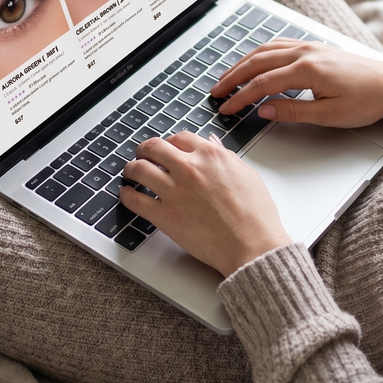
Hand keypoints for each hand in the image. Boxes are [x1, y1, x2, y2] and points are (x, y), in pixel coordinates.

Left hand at [119, 131, 290, 276]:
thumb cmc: (255, 215)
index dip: (170, 142)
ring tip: (130, 172)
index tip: (167, 148)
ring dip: (132, 168)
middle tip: (143, 155)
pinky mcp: (165, 215)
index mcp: (211, 156)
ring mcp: (174, 191)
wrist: (252, 245)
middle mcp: (189, 168)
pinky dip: (126, 195)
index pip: (180, 137)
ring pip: (139, 169)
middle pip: (154, 147)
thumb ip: (225, 156)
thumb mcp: (247, 174)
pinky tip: (126, 195)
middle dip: (145, 150)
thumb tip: (212, 143)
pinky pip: (135, 200)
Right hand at [212, 40, 382, 127]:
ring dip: (243, 63)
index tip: (226, 108)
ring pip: (265, 49)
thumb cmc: (367, 101)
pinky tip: (253, 60)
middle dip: (233, 77)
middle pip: (257, 62)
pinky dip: (259, 52)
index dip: (240, 97)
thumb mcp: (330, 115)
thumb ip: (293, 112)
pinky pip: (279, 44)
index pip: (262, 84)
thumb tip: (264, 110)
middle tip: (216, 92)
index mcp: (308, 70)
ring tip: (227, 77)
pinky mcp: (314, 46)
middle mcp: (305, 52)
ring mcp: (309, 46)